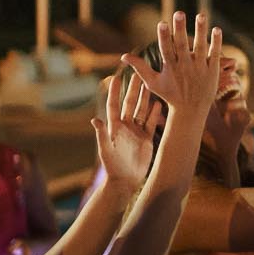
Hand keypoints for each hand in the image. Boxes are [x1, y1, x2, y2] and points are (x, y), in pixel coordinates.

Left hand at [91, 71, 156, 192]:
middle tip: (138, 74)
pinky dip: (155, 114)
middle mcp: (126, 127)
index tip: (117, 77)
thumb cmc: (112, 166)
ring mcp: (137, 132)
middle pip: (130, 104)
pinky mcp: (146, 139)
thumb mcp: (106, 150)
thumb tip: (94, 120)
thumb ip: (102, 134)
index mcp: (115, 127)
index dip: (115, 92)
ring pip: (142, 111)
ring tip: (150, 84)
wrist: (124, 181)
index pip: (114, 105)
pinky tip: (159, 103)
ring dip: (145, 98)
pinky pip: (152, 124)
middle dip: (134, 89)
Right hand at [120, 11, 220, 116]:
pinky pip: (215, 54)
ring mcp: (200, 68)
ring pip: (201, 47)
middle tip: (179, 12)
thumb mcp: (152, 82)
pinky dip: (216, 42)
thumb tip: (123, 56)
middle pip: (183, 45)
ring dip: (201, 31)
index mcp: (170, 68)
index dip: (164, 37)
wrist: (191, 111)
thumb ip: (140, 67)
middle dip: (180, 29)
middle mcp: (185, 67)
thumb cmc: (170, 95)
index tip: (162, 23)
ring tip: (201, 15)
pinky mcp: (213, 71)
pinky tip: (216, 29)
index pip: (166, 50)